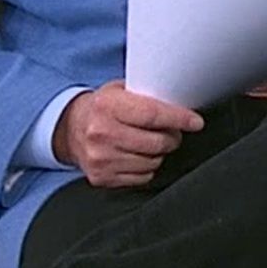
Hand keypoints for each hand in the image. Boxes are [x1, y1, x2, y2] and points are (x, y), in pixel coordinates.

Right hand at [53, 81, 203, 187]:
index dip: (179, 119)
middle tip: (172, 132)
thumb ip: (145, 94)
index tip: (195, 122)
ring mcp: (100, 158)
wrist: (71, 129)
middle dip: (172, 137)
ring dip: (159, 153)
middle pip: (156, 142)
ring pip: (152, 162)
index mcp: (107, 106)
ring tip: (150, 142)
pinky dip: (147, 167)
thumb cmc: (103, 108)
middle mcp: (101, 133)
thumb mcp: (120, 90)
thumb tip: (180, 101)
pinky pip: (142, 177)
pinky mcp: (102, 177)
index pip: (152, 115)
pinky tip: (137, 155)